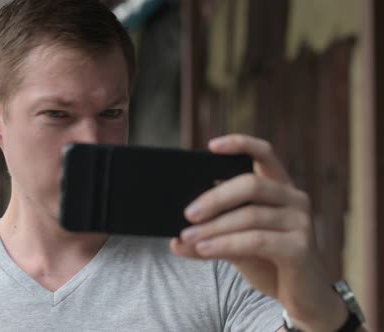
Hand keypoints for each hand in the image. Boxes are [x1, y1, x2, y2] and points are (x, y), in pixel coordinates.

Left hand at [170, 134, 347, 331]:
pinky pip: (257, 240)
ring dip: (213, 227)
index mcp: (279, 189)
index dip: (240, 144)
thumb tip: (176, 241)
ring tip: (187, 237)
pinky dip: (225, 244)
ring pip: (250, 215)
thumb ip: (210, 239)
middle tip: (187, 214)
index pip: (264, 154)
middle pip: (250, 184)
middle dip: (214, 198)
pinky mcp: (301, 247)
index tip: (212, 145)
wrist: (303, 298)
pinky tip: (204, 250)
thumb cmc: (269, 263)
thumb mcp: (235, 247)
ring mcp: (301, 222)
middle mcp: (294, 199)